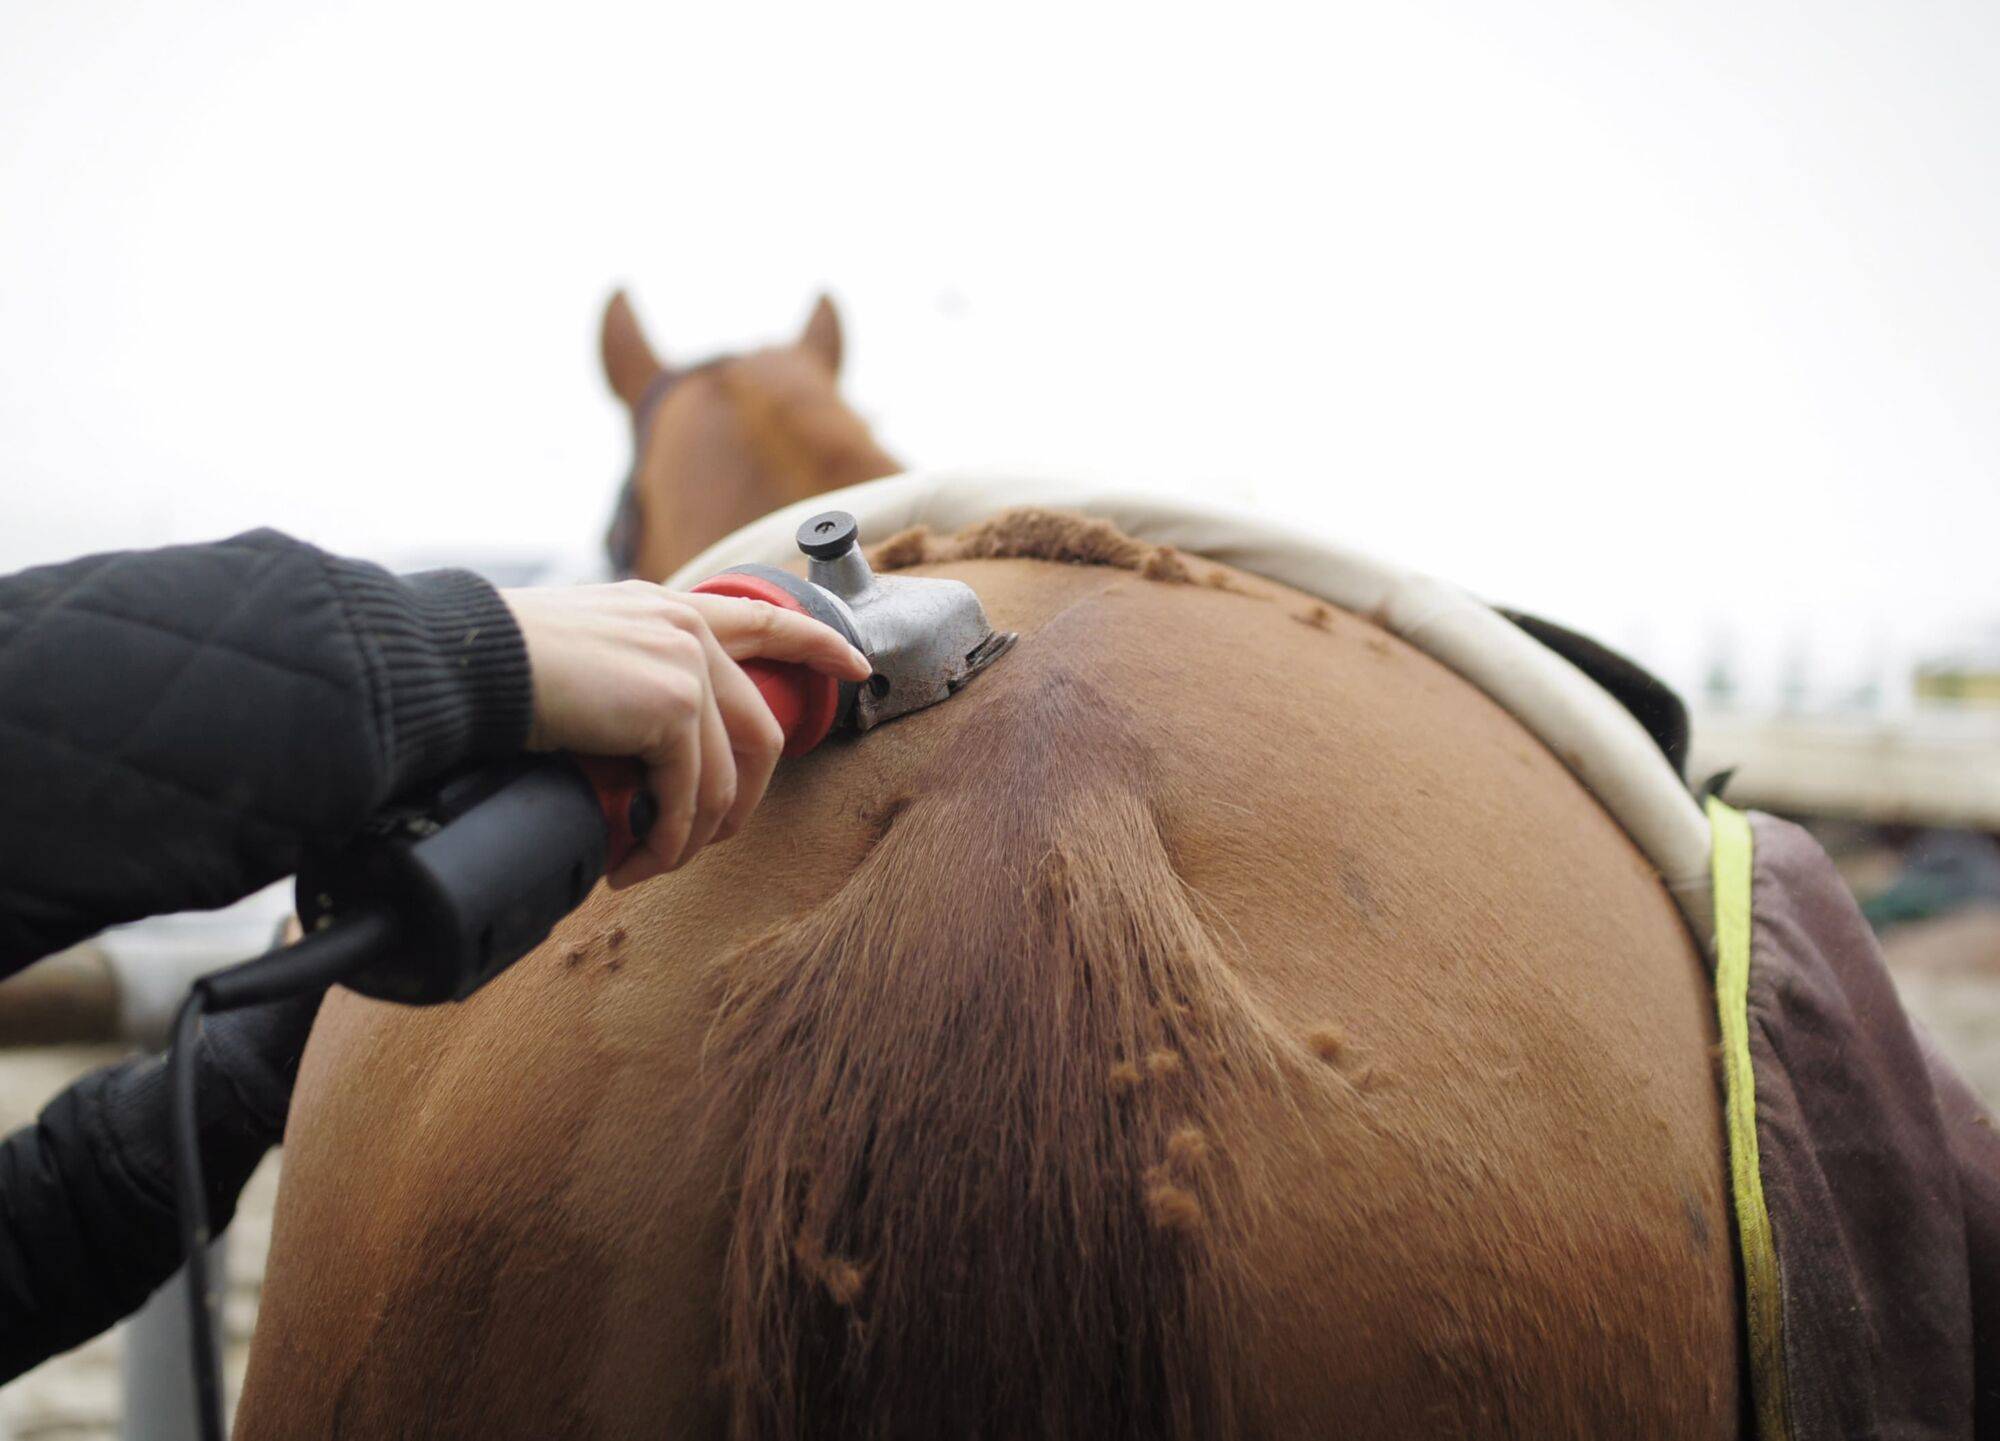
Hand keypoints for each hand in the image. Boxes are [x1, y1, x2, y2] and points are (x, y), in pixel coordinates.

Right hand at [501, 582, 870, 886]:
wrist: (466, 663)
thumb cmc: (502, 667)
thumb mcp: (586, 654)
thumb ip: (631, 677)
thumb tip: (645, 752)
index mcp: (673, 608)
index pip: (770, 619)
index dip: (821, 646)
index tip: (858, 667)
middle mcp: (690, 628)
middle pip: (760, 734)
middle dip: (739, 804)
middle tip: (698, 845)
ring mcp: (686, 665)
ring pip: (722, 780)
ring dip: (689, 838)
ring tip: (647, 866)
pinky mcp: (672, 707)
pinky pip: (689, 797)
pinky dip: (667, 840)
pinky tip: (635, 860)